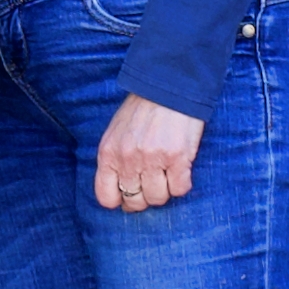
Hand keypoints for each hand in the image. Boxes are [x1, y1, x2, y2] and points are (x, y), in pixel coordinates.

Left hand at [94, 93, 204, 212]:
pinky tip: (181, 170)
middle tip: (153, 184)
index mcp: (108, 153)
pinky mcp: (178, 158)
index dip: (120, 201)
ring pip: (158, 198)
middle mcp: (128, 159)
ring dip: (164, 191)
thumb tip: (119, 191)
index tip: (129, 197)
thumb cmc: (141, 111)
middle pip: (135, 201)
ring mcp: (152, 159)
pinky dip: (182, 184)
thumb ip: (114, 159)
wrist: (168, 87)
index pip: (106, 196)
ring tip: (167, 174)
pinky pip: (180, 189)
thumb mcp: (116, 133)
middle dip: (144, 198)